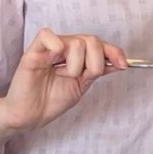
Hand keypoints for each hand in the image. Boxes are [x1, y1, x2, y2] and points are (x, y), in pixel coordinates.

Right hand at [0, 28, 126, 134]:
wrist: (29, 117)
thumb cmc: (50, 101)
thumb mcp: (81, 86)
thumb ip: (97, 71)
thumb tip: (120, 63)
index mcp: (77, 55)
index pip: (99, 44)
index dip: (114, 52)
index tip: (123, 65)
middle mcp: (65, 48)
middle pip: (91, 40)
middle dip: (95, 62)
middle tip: (83, 77)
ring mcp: (49, 49)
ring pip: (76, 42)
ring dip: (75, 65)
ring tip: (63, 76)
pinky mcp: (33, 52)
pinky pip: (48, 36)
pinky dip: (56, 47)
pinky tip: (54, 62)